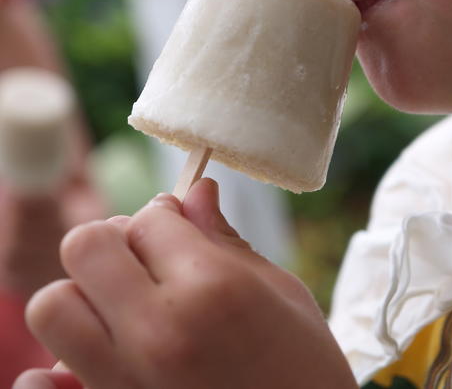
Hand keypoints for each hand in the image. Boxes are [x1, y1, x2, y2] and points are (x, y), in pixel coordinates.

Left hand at [17, 179, 356, 388]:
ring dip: (82, 294)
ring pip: (52, 305)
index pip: (149, 218)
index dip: (166, 217)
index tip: (179, 229)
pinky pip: (40, 384)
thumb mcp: (279, 290)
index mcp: (211, 289)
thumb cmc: (304, 366)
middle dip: (114, 241)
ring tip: (121, 307)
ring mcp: (126, 381)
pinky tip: (90, 361)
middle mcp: (158, 332)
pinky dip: (52, 369)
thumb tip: (197, 190)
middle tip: (144, 260)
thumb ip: (225, 238)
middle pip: (86, 246)